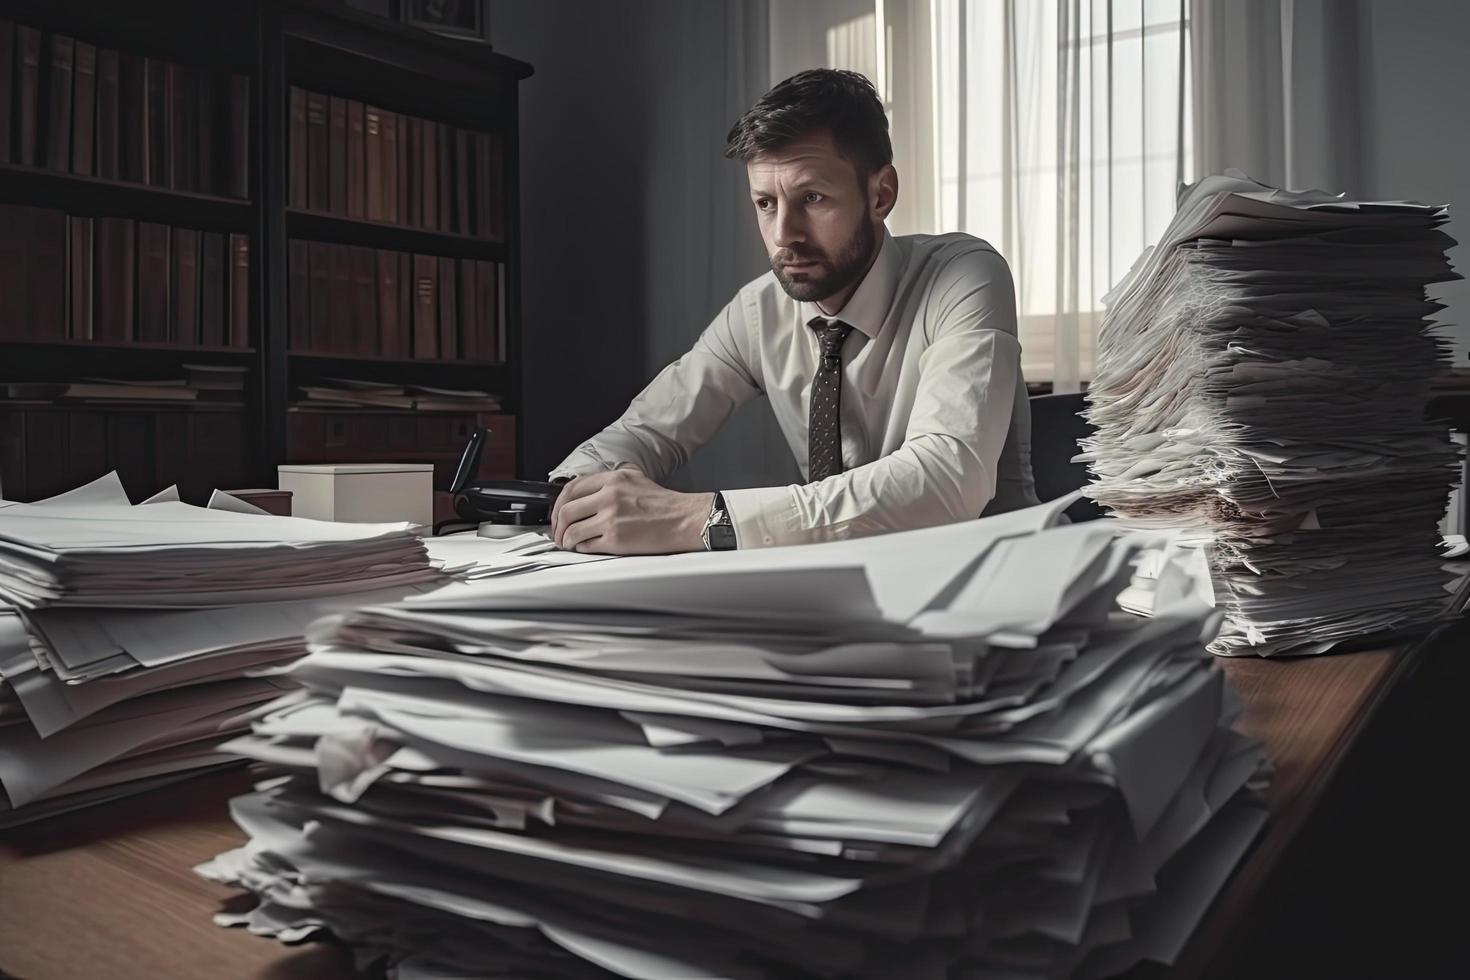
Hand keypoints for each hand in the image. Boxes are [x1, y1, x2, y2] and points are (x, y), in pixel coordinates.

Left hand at [549, 469, 713, 554]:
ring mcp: (612, 518)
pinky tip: (587, 547)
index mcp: (613, 479)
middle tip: (558, 533)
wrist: (685, 519)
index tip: (557, 514)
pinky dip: (582, 548)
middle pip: (566, 511)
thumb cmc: (664, 504)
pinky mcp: (617, 539)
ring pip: (572, 531)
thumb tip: (582, 498)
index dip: (558, 504)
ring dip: (566, 540)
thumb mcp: (634, 480)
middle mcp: (609, 496)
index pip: (571, 488)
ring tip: (570, 543)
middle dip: (557, 526)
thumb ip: (608, 484)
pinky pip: (587, 546)